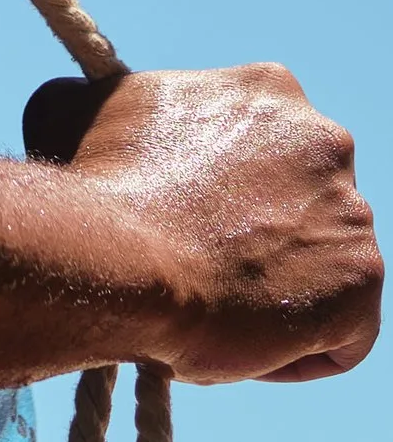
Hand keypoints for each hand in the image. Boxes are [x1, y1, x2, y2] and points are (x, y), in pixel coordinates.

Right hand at [26, 65, 381, 383]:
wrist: (124, 257)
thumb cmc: (98, 185)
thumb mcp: (79, 109)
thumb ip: (99, 100)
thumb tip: (79, 102)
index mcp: (271, 91)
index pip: (268, 148)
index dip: (231, 190)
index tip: (192, 218)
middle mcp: (326, 141)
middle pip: (306, 202)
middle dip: (265, 234)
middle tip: (206, 266)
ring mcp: (351, 213)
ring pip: (324, 268)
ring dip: (281, 292)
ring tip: (219, 312)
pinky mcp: (362, 282)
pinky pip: (342, 334)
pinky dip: (299, 351)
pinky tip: (245, 345)